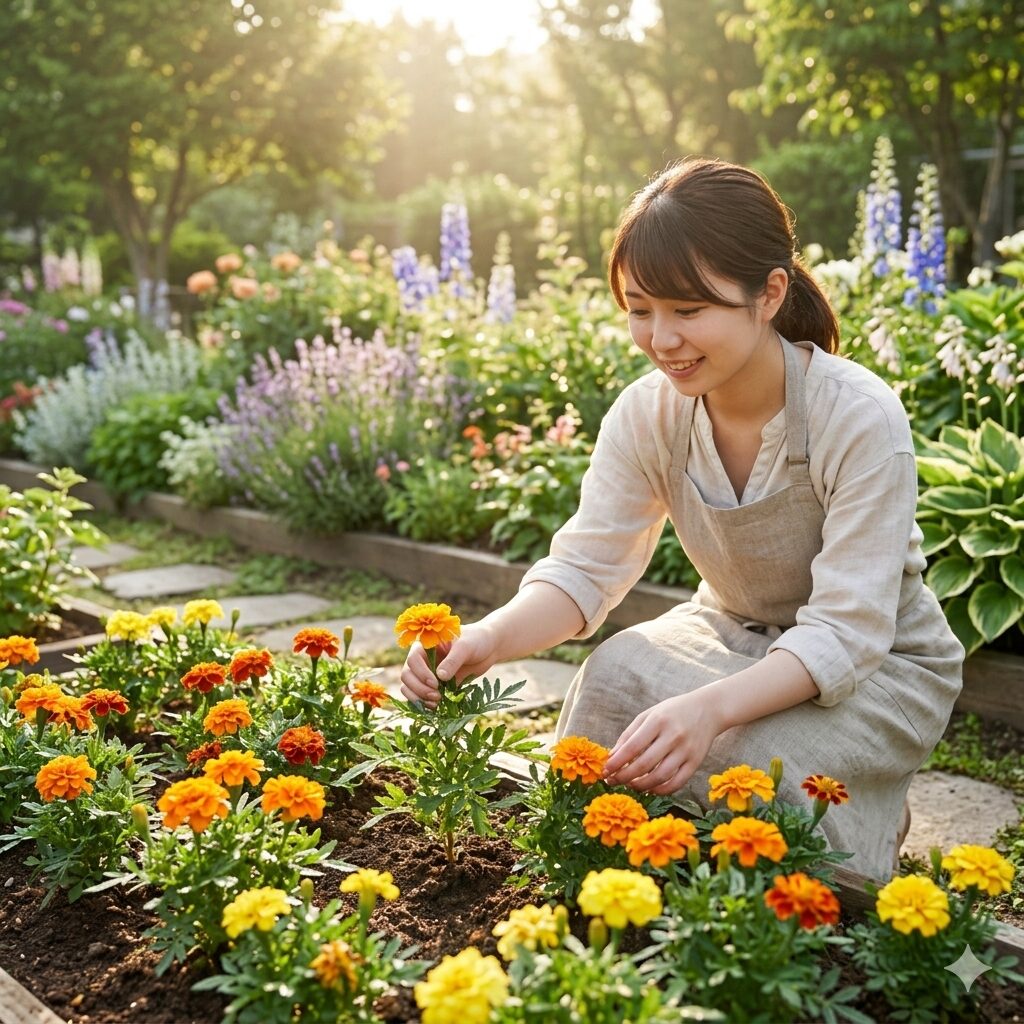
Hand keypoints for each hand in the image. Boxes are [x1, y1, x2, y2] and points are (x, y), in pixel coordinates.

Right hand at [399, 621, 500, 708]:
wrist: (488, 648)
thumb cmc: (476, 640)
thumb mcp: (465, 647)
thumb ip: (453, 660)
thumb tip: (440, 677)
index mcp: (426, 645)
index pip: (412, 659)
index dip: (420, 673)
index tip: (435, 682)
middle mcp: (423, 659)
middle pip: (407, 675)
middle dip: (418, 688)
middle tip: (436, 697)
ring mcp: (426, 673)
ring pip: (409, 687)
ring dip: (418, 698)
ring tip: (436, 704)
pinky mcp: (434, 685)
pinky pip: (421, 696)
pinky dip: (424, 704)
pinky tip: (436, 708)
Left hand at [603, 690, 722, 794]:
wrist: (708, 710)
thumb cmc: (672, 712)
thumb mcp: (648, 715)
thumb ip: (629, 734)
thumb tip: (612, 757)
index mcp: (658, 721)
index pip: (633, 746)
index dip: (617, 762)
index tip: (605, 771)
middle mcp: (673, 736)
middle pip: (645, 764)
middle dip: (624, 777)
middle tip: (613, 781)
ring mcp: (686, 750)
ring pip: (660, 777)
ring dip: (641, 786)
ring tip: (630, 785)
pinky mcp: (696, 762)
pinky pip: (677, 783)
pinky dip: (661, 790)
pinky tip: (650, 788)